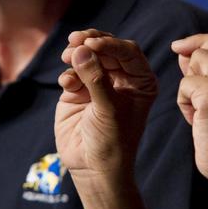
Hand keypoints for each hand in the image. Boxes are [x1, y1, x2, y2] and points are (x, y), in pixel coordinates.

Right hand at [55, 30, 157, 183]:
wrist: (93, 169)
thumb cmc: (112, 142)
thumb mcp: (109, 109)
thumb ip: (96, 79)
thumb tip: (81, 49)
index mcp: (141, 81)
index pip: (128, 51)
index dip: (110, 44)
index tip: (92, 43)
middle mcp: (121, 79)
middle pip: (106, 48)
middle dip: (90, 42)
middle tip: (75, 40)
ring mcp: (98, 83)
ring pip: (87, 56)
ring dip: (76, 53)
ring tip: (67, 56)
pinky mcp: (78, 92)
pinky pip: (72, 73)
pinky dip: (68, 74)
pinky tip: (67, 84)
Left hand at [172, 32, 207, 187]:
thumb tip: (182, 49)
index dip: (201, 41)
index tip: (181, 50)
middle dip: (195, 68)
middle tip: (203, 99)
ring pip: (195, 62)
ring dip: (190, 87)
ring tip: (203, 112)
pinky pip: (184, 84)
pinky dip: (184, 103)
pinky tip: (197, 121)